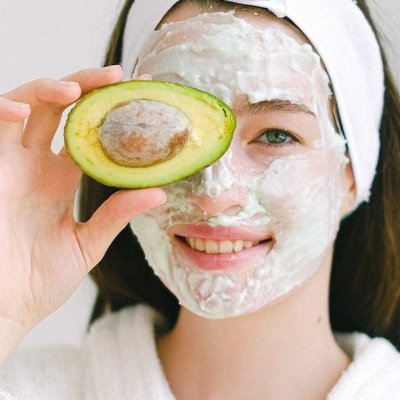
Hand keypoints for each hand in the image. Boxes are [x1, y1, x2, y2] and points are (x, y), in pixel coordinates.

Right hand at [0, 67, 165, 357]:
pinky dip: (4, 112)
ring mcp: (11, 166)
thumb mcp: (88, 243)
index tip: (141, 95)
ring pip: (25, 107)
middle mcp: (38, 166)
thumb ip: (116, 215)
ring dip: (47, 90)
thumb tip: (159, 193)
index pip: (89, 133)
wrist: (7, 308)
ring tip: (76, 89)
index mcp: (63, 179)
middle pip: (60, 109)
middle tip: (116, 76)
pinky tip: (25, 111)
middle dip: (85, 86)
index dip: (111, 112)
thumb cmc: (42, 280)